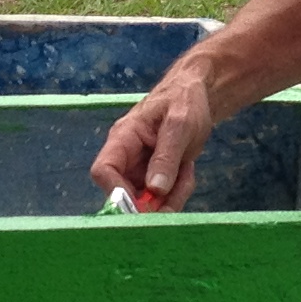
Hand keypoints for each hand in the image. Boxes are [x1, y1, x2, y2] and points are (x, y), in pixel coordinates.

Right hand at [91, 66, 213, 210]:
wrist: (197, 96)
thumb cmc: (184, 101)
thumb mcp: (180, 124)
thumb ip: (167, 156)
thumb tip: (155, 189)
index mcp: (123, 138)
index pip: (103, 170)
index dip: (116, 192)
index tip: (142, 205)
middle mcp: (126, 158)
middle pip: (126, 194)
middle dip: (152, 202)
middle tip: (179, 191)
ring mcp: (140, 170)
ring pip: (147, 202)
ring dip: (170, 197)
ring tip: (187, 171)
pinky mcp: (154, 178)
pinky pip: (162, 198)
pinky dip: (177, 193)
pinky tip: (187, 171)